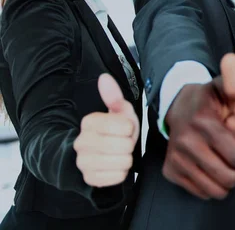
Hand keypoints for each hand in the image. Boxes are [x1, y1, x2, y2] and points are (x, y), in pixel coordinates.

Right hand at [74, 73, 139, 187]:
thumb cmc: (116, 130)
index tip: (125, 128)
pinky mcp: (89, 178)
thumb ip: (114, 96)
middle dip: (129, 144)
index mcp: (89, 122)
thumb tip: (104, 78)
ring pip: (122, 162)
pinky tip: (115, 165)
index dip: (130, 128)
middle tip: (123, 142)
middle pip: (124, 145)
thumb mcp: (120, 112)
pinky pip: (118, 177)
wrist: (103, 154)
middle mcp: (81, 142)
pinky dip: (122, 172)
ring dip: (127, 158)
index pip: (124, 126)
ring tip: (120, 153)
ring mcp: (83, 162)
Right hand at [163, 53, 234, 199]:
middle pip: (229, 177)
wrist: (179, 106)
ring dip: (228, 178)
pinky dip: (211, 184)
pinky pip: (201, 192)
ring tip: (228, 161)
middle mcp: (186, 142)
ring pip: (215, 189)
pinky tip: (213, 165)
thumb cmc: (211, 98)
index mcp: (204, 121)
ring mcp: (176, 158)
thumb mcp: (227, 84)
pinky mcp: (170, 171)